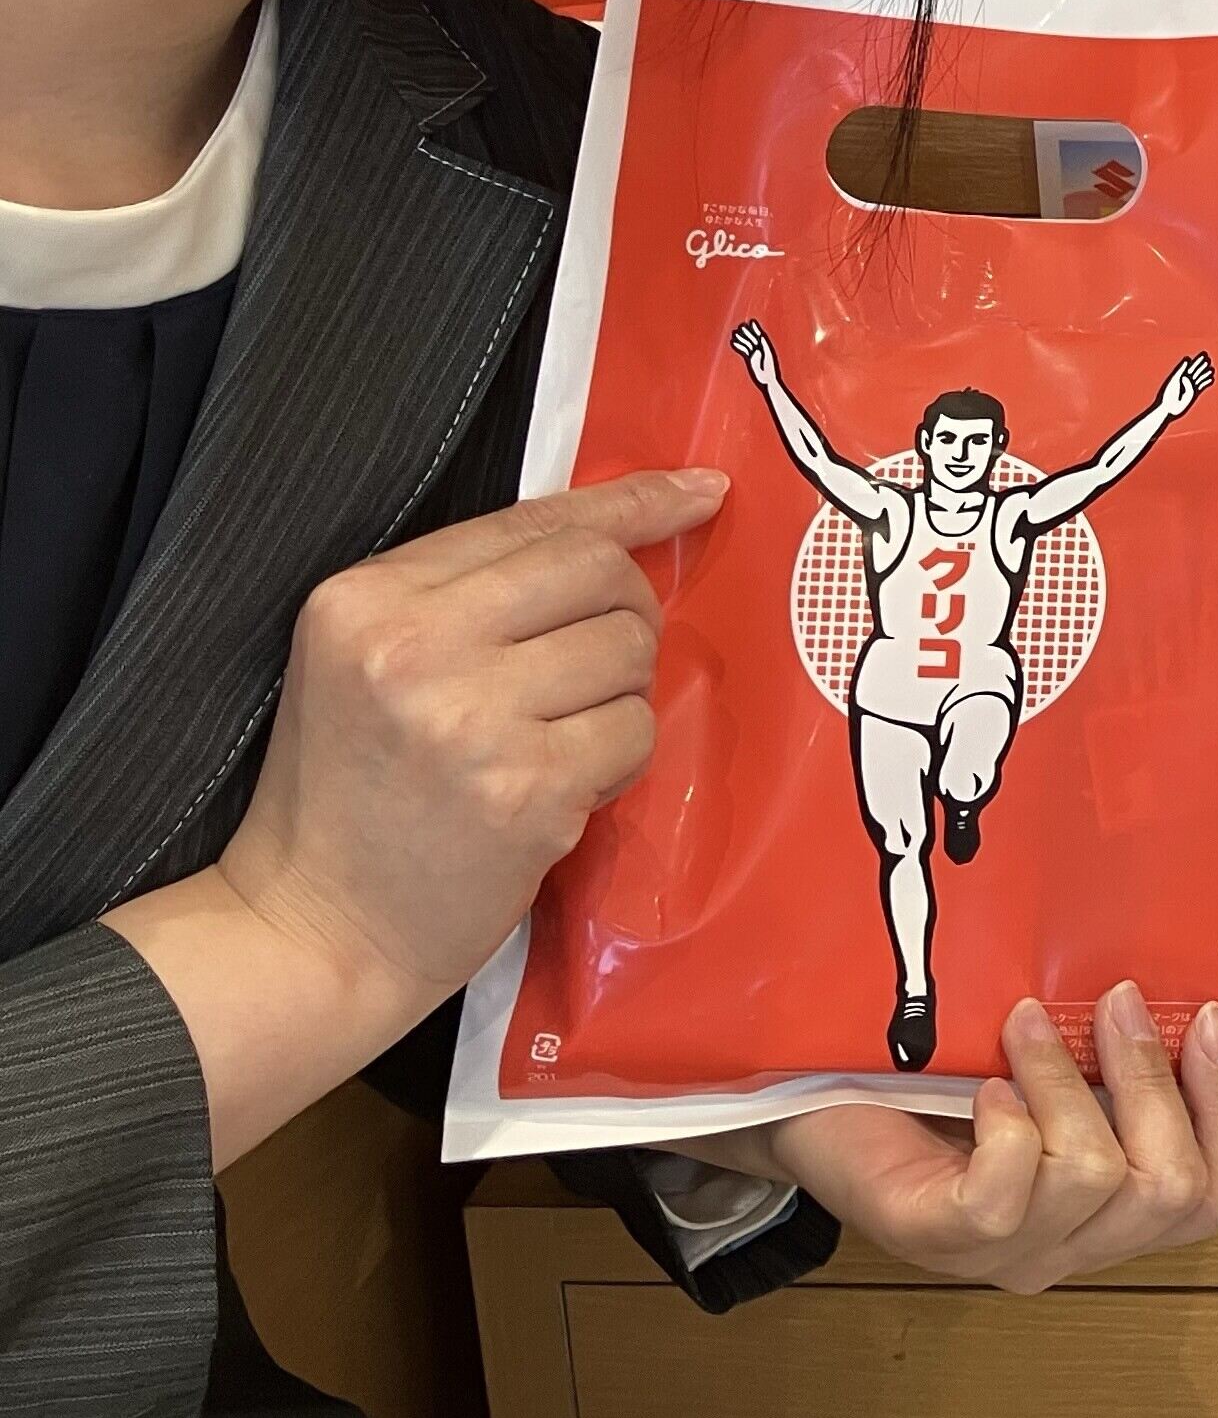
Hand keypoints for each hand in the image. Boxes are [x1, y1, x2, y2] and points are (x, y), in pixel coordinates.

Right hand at [216, 469, 724, 1016]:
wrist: (316, 927)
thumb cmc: (351, 792)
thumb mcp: (371, 662)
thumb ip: (471, 593)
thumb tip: (618, 531)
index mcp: (366, 597)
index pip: (534, 522)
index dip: (632, 502)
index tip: (700, 490)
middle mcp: (414, 646)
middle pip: (599, 574)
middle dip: (628, 610)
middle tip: (599, 663)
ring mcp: (473, 719)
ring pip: (630, 652)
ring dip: (618, 696)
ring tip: (555, 739)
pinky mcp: (528, 790)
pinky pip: (636, 733)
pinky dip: (618, 761)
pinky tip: (560, 789)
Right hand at [731, 319, 775, 384]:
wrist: (767, 382)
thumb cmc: (766, 376)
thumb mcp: (763, 367)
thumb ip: (760, 359)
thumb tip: (756, 351)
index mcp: (766, 350)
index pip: (760, 337)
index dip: (756, 329)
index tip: (752, 322)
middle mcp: (761, 350)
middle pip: (753, 339)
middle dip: (747, 332)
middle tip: (740, 326)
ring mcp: (756, 354)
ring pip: (748, 344)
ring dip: (741, 338)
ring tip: (734, 333)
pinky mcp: (751, 358)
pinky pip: (745, 350)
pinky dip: (739, 346)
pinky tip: (733, 342)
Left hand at [745, 984, 1217, 1292]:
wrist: (812, 1107)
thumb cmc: (934, 1080)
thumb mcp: (1053, 1068)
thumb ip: (1118, 1062)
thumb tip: (1188, 1002)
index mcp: (1111, 1212)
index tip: (1209, 1017)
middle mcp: (1069, 1248)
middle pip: (1173, 1191)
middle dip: (1154, 1080)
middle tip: (1114, 1001)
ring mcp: (1003, 1256)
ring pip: (1093, 1178)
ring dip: (1066, 1081)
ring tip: (1025, 1026)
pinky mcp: (937, 1238)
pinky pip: (1007, 1193)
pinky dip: (1008, 1127)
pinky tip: (984, 1090)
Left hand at [1161, 351, 1213, 415]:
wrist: (1170, 407)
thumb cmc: (1169, 393)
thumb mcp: (1175, 379)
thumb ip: (1181, 369)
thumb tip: (1188, 359)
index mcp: (1181, 374)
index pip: (1191, 365)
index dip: (1197, 360)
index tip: (1203, 355)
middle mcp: (1186, 380)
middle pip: (1196, 370)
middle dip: (1202, 365)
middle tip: (1208, 360)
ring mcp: (1191, 386)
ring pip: (1200, 378)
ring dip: (1205, 374)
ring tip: (1211, 369)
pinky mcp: (1194, 393)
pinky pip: (1202, 386)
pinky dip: (1207, 383)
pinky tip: (1211, 379)